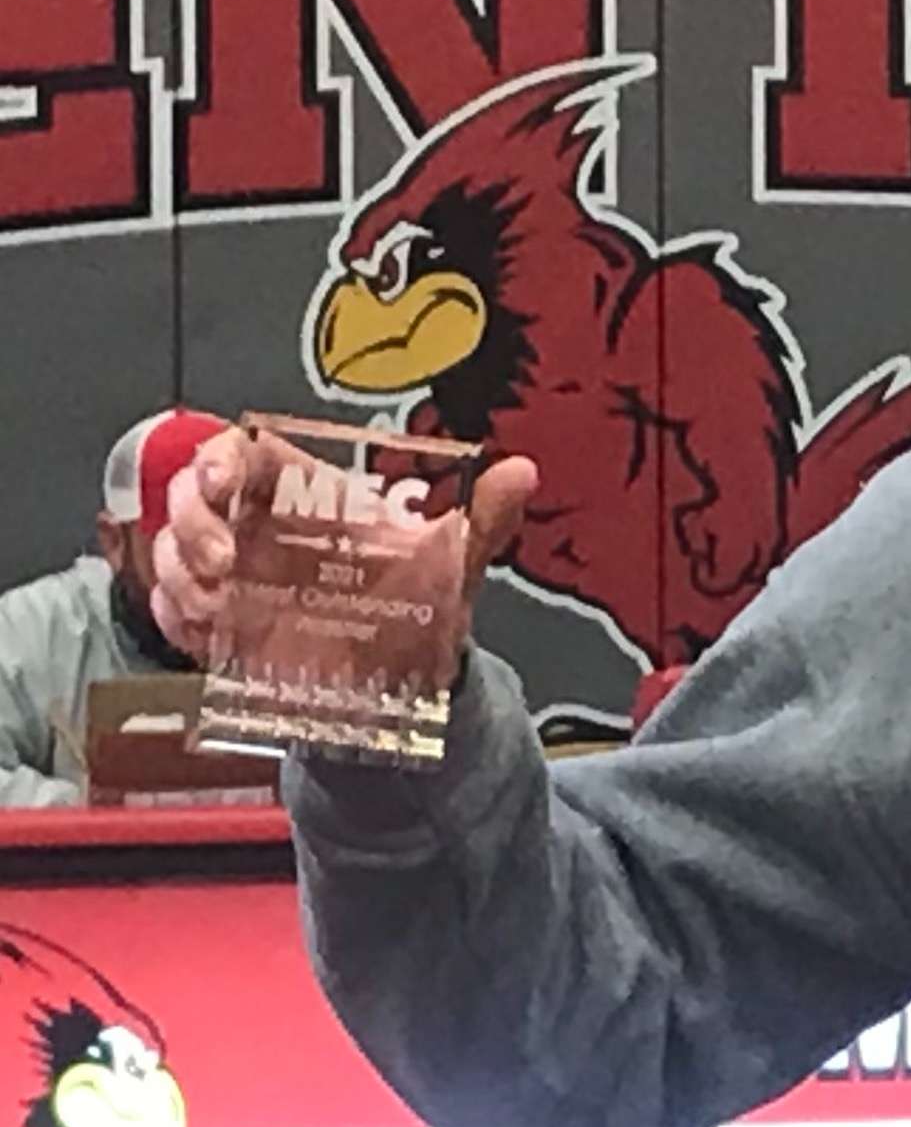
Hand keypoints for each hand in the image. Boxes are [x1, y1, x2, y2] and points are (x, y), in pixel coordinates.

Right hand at [153, 426, 539, 658]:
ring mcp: (229, 571)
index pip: (239, 451)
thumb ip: (480, 518)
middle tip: (228, 567)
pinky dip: (178, 621)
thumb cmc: (421, 600)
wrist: (406, 674)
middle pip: (191, 499)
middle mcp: (258, 523)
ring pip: (170, 553)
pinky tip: (206, 637)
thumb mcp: (451, 560)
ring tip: (222, 611)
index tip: (221, 483)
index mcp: (306, 492)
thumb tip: (524, 473)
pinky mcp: (216, 619)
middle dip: (193, 528)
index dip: (216, 457)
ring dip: (182, 579)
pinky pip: (169, 609)